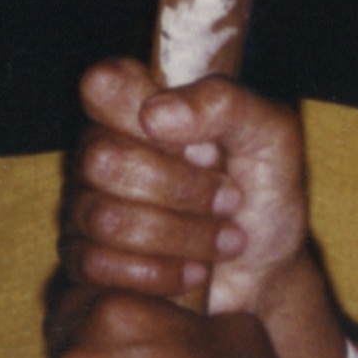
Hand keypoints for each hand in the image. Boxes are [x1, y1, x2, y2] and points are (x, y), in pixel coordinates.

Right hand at [62, 61, 346, 357]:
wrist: (268, 271)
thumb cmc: (265, 195)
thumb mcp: (271, 138)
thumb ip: (225, 104)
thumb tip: (154, 114)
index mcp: (137, 107)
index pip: (103, 84)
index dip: (142, 114)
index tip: (200, 144)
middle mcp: (101, 150)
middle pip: (102, 161)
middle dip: (182, 190)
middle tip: (231, 199)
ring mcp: (86, 206)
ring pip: (105, 218)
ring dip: (183, 236)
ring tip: (227, 240)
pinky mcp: (86, 260)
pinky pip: (97, 265)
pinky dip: (160, 273)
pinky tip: (195, 272)